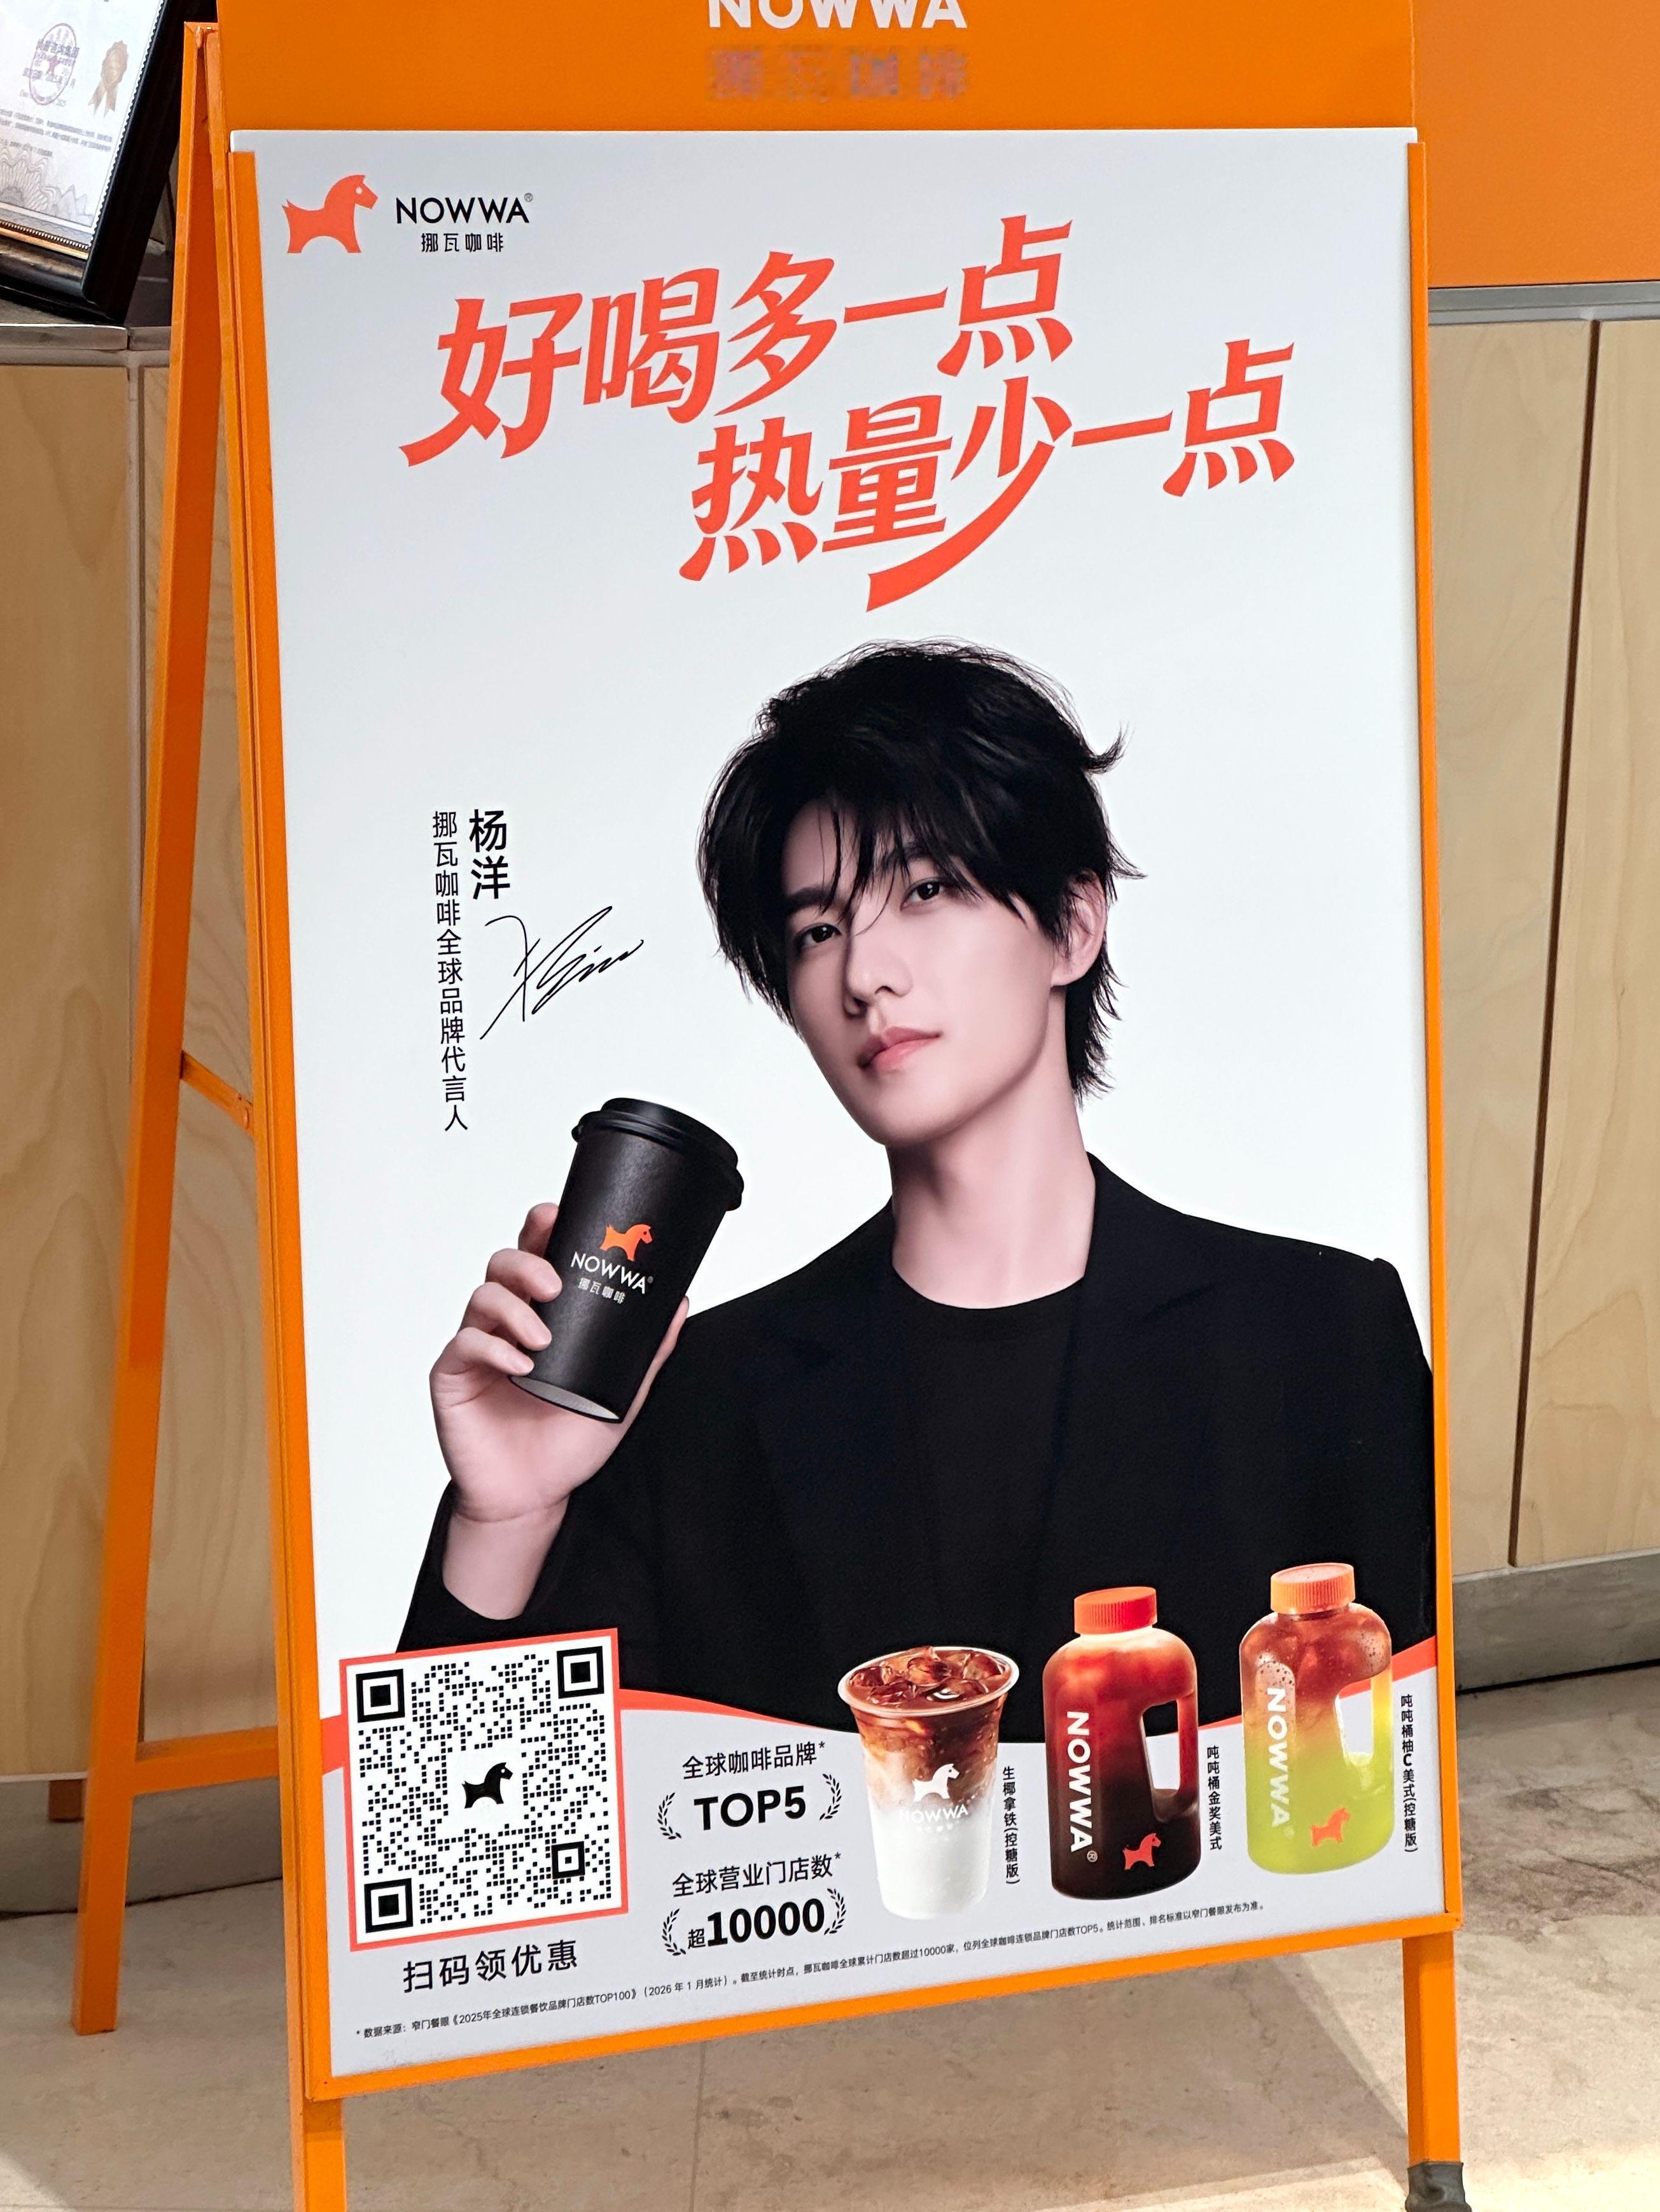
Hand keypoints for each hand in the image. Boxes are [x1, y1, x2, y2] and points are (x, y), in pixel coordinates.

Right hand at [430, 1202, 685, 1615]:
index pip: (536, 1256)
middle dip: (527, 1262)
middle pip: (503, 1265)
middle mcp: (506, 1322)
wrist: (534, 1497)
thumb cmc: (567, 1442)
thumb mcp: (621, 1392)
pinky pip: (465, 1346)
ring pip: (482, 1297)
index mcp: (541, 1315)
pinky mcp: (453, 1377)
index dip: (541, 1229)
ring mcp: (477, 1347)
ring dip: (514, 1309)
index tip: (555, 1214)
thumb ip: (646, 1351)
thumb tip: (679, 1303)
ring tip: (543, 1338)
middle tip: (555, 1282)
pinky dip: (493, 1348)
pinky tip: (519, 1364)